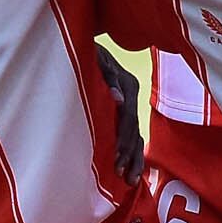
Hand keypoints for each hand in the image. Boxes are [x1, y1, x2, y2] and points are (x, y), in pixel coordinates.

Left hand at [97, 46, 147, 183]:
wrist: (84, 41)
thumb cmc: (86, 52)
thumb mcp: (94, 58)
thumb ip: (107, 77)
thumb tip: (119, 100)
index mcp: (129, 85)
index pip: (129, 118)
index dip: (124, 139)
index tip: (117, 158)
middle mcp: (132, 95)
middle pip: (136, 130)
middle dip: (130, 154)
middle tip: (122, 176)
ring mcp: (129, 103)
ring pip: (137, 135)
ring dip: (134, 158)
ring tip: (129, 181)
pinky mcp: (123, 110)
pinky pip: (132, 134)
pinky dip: (131, 152)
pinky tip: (129, 169)